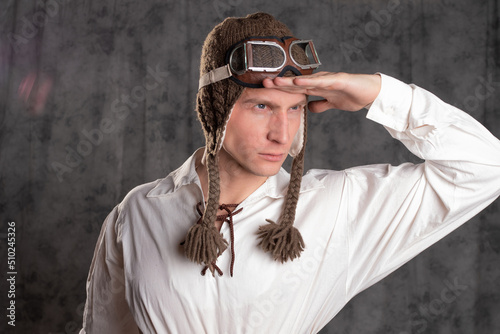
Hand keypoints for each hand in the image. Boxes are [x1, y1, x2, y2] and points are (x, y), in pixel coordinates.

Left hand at [262, 72, 380, 112]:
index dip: (281, 90)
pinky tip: (298, 80)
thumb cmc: (353, 95)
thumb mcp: (332, 104)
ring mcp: (328, 79)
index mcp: (317, 87)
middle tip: (263, 83)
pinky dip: (309, 80)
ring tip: (275, 81)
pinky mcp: (338, 80)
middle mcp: (320, 81)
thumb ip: (320, 104)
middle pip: (296, 83)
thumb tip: (308, 108)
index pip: (296, 89)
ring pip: (306, 80)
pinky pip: (321, 81)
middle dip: (280, 83)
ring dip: (290, 80)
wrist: (372, 92)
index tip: (266, 91)